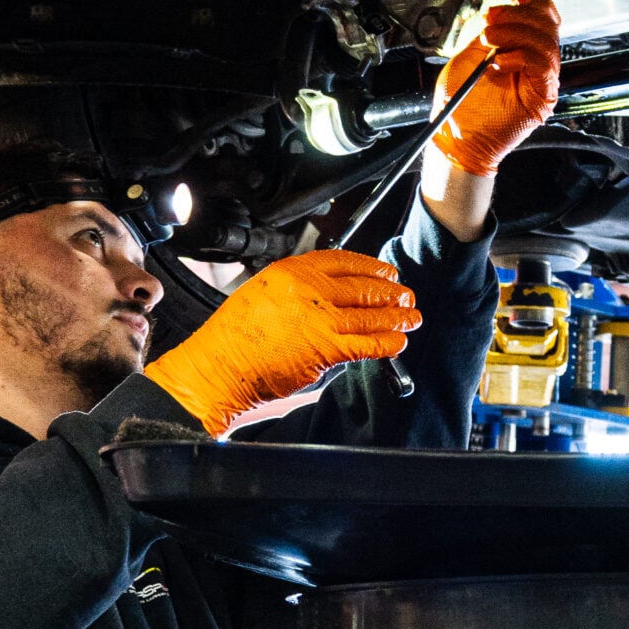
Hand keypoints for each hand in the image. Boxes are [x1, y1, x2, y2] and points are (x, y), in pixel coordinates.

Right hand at [145, 251, 420, 434]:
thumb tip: (327, 302)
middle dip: (389, 291)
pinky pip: (367, 343)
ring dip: (395, 316)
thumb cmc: (231, 340)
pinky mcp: (326, 348)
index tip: (383, 270)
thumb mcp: (261, 296)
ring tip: (410, 316)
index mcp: (290, 272)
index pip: (341, 261)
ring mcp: (319, 318)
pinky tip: (397, 342)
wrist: (218, 367)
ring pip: (369, 314)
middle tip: (404, 294)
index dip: (369, 266)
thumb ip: (296, 295)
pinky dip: (386, 343)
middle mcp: (308, 290)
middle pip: (362, 285)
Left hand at [431, 0, 560, 177]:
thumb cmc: (460, 104)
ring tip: (490, 42)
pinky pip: (542, 66)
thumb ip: (489, 33)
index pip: (543, 19)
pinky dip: (520, 56)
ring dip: (515, 34)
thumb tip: (498, 14)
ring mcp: (541, 81)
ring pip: (546, 43)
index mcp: (522, 51)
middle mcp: (536, 64)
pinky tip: (499, 62)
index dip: (534, 3)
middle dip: (518, 16)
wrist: (456, 137)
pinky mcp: (542, 98)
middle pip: (547, 26)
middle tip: (492, 22)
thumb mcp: (469, 56)